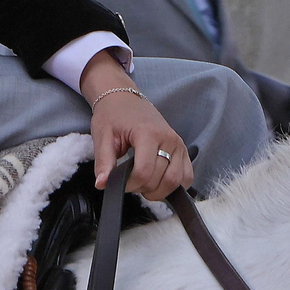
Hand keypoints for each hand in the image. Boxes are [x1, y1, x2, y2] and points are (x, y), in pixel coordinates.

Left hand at [80, 54, 193, 199]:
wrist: (124, 99)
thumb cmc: (113, 116)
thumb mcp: (102, 137)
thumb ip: (104, 163)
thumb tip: (102, 184)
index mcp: (147, 133)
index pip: (144, 172)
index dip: (130, 185)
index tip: (119, 182)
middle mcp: (168, 138)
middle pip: (161, 179)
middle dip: (143, 188)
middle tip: (129, 182)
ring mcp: (179, 144)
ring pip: (176, 181)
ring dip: (159, 190)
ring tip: (143, 183)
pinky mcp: (184, 149)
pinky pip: (187, 176)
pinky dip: (174, 185)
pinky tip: (158, 181)